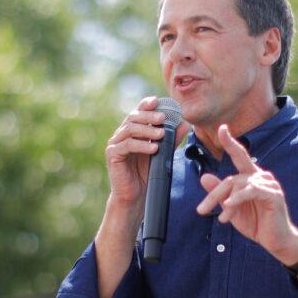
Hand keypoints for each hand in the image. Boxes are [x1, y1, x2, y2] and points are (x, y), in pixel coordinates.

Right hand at [104, 96, 189, 211]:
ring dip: (147, 130)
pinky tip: (154, 148)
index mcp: (132, 131)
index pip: (138, 112)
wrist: (135, 196)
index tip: (158, 100)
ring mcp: (115, 144)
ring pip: (130, 129)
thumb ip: (172, 138)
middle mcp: (121, 134)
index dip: (146, 104)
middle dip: (149, 116)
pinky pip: (127, 145)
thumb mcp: (163, 153)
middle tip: (163, 118)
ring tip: (162, 134)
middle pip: (133, 117)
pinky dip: (141, 145)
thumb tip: (185, 123)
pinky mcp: (112, 155)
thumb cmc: (147, 174)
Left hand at [196, 124, 297, 262]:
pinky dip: (238, 198)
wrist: (276, 242)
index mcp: (251, 177)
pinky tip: (229, 207)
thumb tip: (203, 176)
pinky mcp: (273, 195)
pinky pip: (252, 191)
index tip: (222, 128)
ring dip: (226, 202)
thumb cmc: (256, 224)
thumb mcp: (232, 208)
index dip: (231, 142)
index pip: (240, 156)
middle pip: (231, 178)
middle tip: (201, 210)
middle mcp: (261, 177)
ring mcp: (269, 185)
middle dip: (215, 194)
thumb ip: (219, 193)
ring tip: (223, 218)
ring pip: (238, 185)